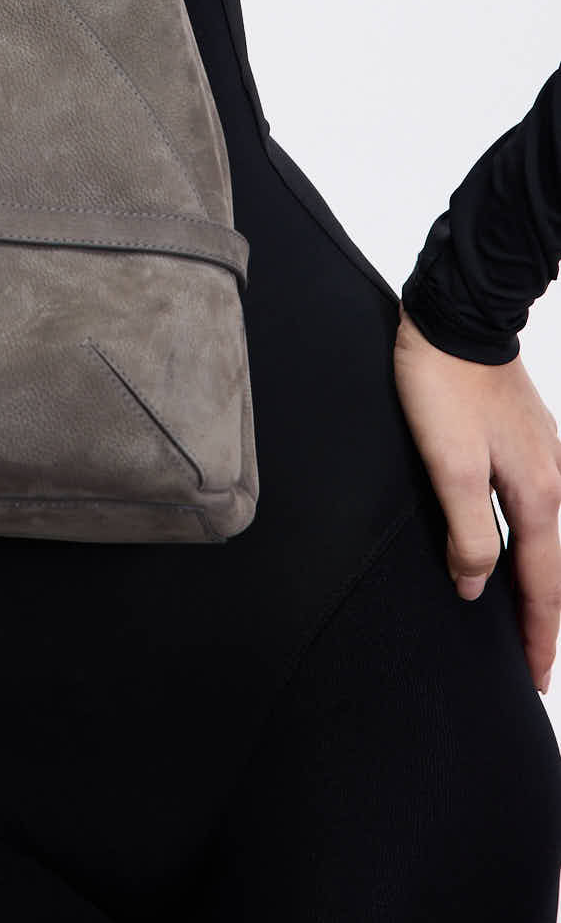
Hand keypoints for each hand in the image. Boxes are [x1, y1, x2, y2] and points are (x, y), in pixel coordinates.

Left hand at [393, 300, 560, 694]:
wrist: (456, 316)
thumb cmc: (446, 384)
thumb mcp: (448, 465)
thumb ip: (468, 531)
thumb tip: (476, 586)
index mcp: (538, 496)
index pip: (542, 586)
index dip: (539, 636)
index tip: (537, 681)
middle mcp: (552, 482)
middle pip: (550, 568)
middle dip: (542, 619)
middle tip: (534, 667)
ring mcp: (542, 459)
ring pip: (543, 539)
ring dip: (535, 582)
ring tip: (523, 619)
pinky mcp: (524, 441)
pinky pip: (533, 511)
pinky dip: (528, 546)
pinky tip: (511, 549)